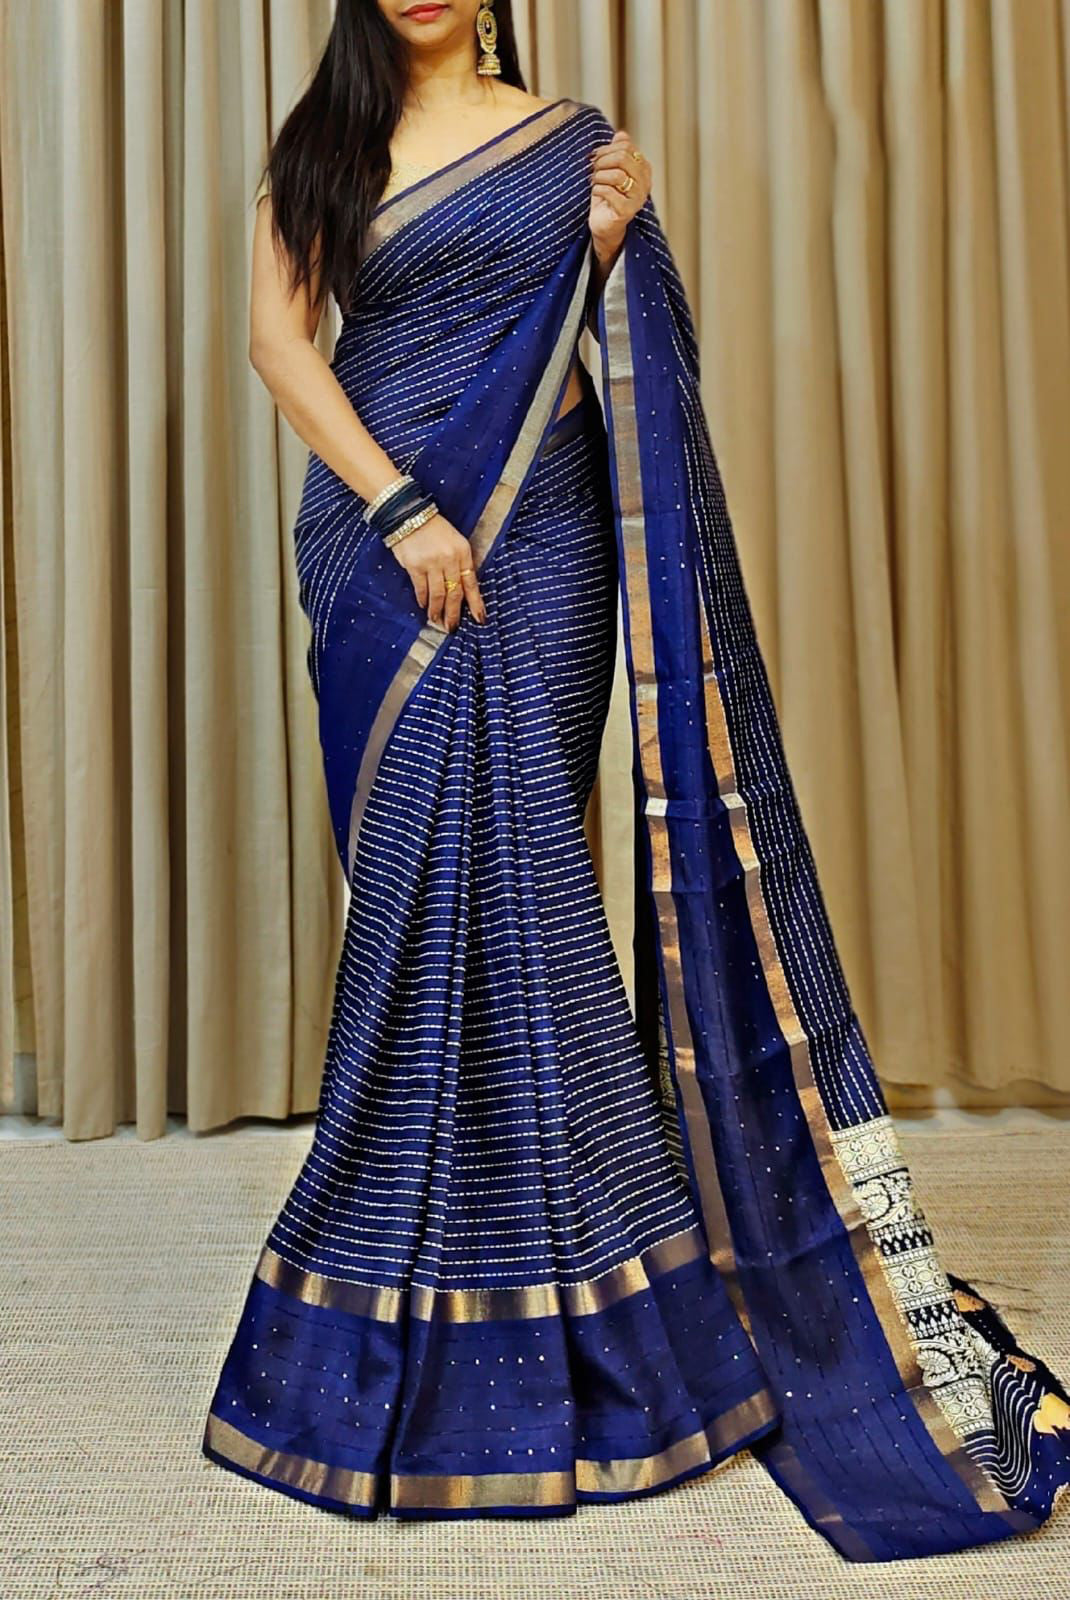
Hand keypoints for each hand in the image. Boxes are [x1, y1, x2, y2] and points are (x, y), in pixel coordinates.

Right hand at [388, 511, 486, 631]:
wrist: (408, 514)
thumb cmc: (433, 529)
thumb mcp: (454, 542)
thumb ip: (459, 563)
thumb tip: (459, 591)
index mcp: (463, 552)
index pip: (472, 584)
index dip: (476, 604)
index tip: (479, 619)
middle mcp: (450, 559)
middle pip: (455, 593)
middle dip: (454, 614)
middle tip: (452, 628)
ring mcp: (432, 563)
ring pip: (438, 594)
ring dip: (437, 611)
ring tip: (436, 621)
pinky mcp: (415, 566)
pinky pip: (421, 588)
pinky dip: (423, 600)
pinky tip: (424, 606)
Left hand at [587, 128, 650, 263]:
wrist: (605, 224)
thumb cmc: (607, 195)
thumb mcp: (611, 169)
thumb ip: (618, 151)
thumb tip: (621, 134)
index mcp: (643, 168)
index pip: (626, 147)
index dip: (607, 149)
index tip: (595, 156)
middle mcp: (645, 182)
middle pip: (623, 158)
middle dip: (602, 161)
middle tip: (593, 168)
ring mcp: (638, 197)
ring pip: (617, 175)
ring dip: (599, 176)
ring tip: (593, 181)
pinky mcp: (627, 211)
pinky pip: (609, 192)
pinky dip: (598, 189)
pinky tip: (595, 192)